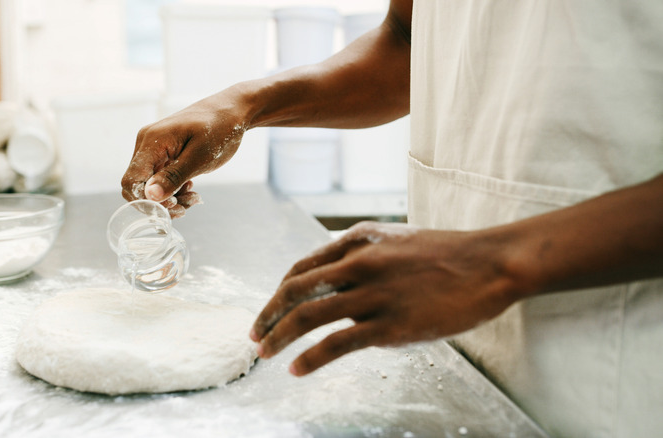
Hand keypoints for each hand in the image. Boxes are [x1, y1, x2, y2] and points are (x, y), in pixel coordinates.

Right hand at [121, 93, 249, 216]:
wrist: (231, 112)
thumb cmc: (220, 128)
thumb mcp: (200, 156)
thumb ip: (174, 176)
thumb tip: (150, 196)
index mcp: (152, 141)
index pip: (131, 180)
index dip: (146, 201)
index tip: (173, 207)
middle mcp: (146, 144)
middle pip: (139, 186)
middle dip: (162, 201)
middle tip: (186, 207)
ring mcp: (153, 149)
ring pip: (150, 186)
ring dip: (170, 198)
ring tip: (194, 198)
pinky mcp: (163, 154)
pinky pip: (160, 179)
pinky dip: (174, 189)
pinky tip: (190, 190)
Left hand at [249, 221, 518, 375]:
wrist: (489, 264)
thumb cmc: (446, 254)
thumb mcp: (396, 241)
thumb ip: (363, 256)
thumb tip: (336, 283)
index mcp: (358, 240)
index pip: (302, 268)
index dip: (279, 292)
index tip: (269, 309)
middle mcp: (358, 263)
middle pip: (295, 290)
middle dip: (268, 314)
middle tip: (254, 334)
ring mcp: (373, 294)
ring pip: (308, 316)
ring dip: (279, 336)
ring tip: (264, 353)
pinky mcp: (390, 325)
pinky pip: (337, 343)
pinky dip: (310, 358)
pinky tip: (297, 368)